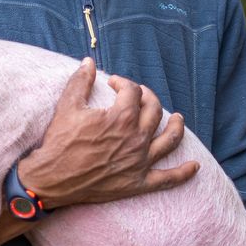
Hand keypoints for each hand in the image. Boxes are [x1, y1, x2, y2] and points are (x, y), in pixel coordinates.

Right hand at [18, 60, 196, 210]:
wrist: (50, 180)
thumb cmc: (58, 143)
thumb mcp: (67, 106)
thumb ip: (80, 81)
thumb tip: (89, 61)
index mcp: (121, 117)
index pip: (133, 91)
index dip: (124, 82)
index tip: (114, 84)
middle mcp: (136, 138)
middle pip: (155, 110)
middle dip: (149, 97)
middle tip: (140, 96)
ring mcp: (140, 162)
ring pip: (170, 140)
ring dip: (177, 127)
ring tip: (178, 118)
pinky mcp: (138, 183)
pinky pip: (168, 179)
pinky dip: (183, 173)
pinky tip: (195, 166)